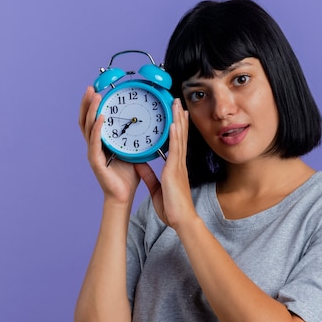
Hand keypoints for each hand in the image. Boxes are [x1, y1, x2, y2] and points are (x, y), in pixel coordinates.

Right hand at [78, 86, 139, 202]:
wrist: (124, 196)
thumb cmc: (128, 176)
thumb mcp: (133, 151)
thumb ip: (135, 138)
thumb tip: (146, 123)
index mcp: (102, 142)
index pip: (93, 119)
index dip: (93, 104)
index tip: (97, 89)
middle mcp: (94, 145)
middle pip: (85, 119)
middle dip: (87, 102)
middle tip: (91, 87)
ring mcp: (93, 152)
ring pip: (87, 127)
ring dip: (90, 110)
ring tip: (95, 97)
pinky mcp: (96, 161)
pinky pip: (94, 142)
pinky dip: (97, 128)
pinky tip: (100, 118)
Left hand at [136, 98, 196, 229]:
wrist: (182, 220)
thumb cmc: (173, 208)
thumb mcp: (156, 188)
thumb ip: (149, 175)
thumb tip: (140, 164)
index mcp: (175, 168)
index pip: (176, 143)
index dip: (177, 127)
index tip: (176, 114)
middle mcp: (179, 164)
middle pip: (180, 136)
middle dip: (179, 118)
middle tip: (178, 102)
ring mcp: (178, 166)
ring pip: (179, 138)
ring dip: (178, 120)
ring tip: (177, 105)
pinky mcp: (175, 171)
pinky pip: (175, 150)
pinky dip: (175, 135)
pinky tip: (173, 123)